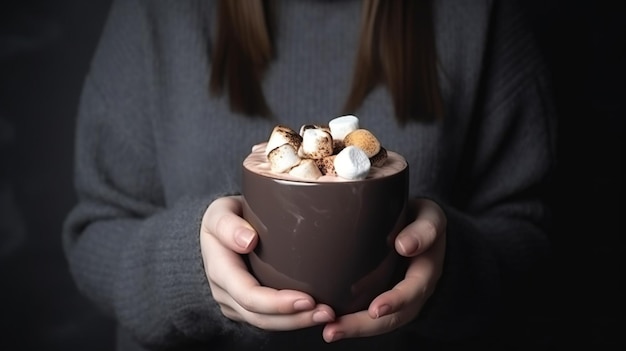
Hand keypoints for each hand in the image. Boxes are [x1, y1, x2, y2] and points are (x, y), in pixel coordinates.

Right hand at [200, 196, 334, 329]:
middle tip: (327, 312)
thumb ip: (228, 224)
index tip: (308, 299)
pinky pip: (268, 320)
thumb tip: (247, 241)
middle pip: (259, 316)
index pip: (248, 295)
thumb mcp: (221, 210)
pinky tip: (314, 313)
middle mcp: (223, 291)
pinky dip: (292, 319)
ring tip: (326, 315)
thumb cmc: (227, 215)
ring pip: (265, 323)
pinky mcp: (245, 306)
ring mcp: (233, 302)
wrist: (222, 226)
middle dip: (294, 318)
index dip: (277, 303)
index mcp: (218, 268)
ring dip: (297, 322)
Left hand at [322, 198, 445, 341]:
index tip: (376, 309)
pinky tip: (329, 323)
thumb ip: (423, 230)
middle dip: (364, 325)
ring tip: (329, 332)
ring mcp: (401, 300)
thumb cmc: (423, 222)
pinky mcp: (384, 298)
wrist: (425, 230)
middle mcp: (416, 292)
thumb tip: (403, 245)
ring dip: (354, 328)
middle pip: (393, 317)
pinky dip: (351, 321)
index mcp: (428, 270)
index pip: (414, 289)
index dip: (396, 300)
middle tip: (335, 329)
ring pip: (380, 322)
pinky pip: (370, 315)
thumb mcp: (430, 218)